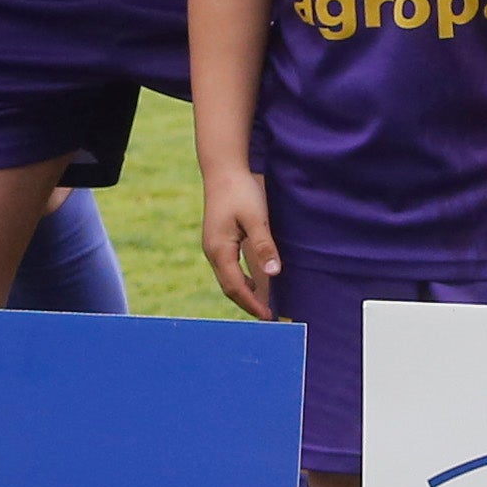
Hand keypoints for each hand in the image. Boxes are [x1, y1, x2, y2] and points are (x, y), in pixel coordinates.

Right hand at [201, 168, 278, 317]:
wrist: (222, 169)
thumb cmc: (240, 191)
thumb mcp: (256, 218)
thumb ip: (264, 246)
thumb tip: (274, 273)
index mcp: (220, 250)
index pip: (236, 287)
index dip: (252, 304)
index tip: (268, 317)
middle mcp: (212, 252)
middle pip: (229, 287)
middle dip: (248, 304)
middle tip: (268, 317)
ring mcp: (213, 246)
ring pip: (227, 279)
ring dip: (244, 293)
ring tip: (263, 305)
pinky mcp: (218, 240)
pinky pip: (228, 269)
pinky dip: (241, 281)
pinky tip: (255, 283)